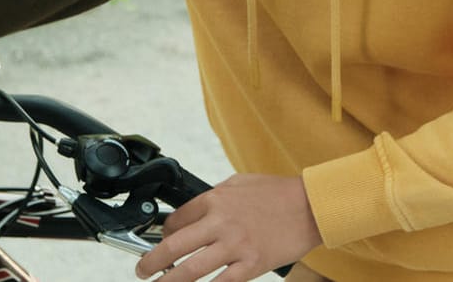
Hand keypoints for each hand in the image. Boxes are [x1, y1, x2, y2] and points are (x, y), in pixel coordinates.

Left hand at [135, 174, 321, 281]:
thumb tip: (192, 211)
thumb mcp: (238, 182)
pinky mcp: (251, 264)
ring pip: (191, 270)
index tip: (160, 243)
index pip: (176, 220)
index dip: (162, 234)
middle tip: (141, 270)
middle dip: (151, 262)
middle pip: (174, 246)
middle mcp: (220, 222)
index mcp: (215, 199)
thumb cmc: (277, 193)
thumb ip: (214, 196)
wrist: (311, 205)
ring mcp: (235, 246)